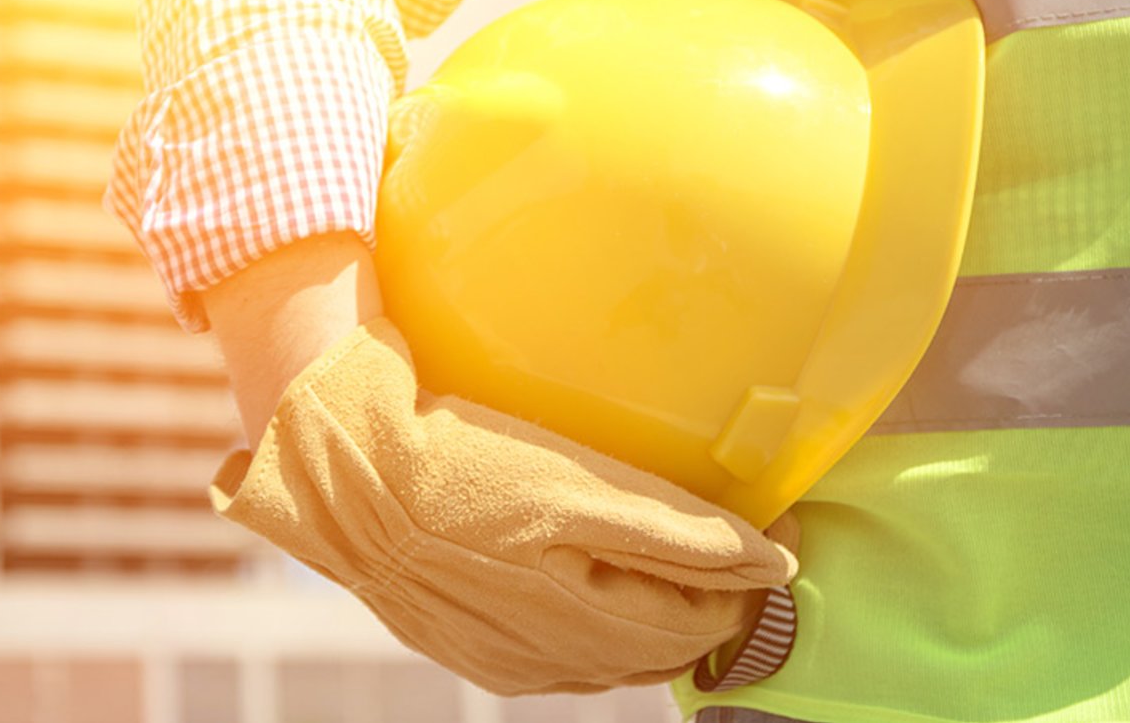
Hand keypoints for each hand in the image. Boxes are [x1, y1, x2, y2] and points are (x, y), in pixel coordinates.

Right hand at [204, 236, 797, 693]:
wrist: (344, 479)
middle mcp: (550, 662)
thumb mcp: (577, 489)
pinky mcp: (474, 649)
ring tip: (686, 563)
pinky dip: (602, 629)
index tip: (785, 533)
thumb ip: (681, 533)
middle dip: (715, 603)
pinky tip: (602, 590)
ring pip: (617, 659)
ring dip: (661, 618)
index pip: (701, 624)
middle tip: (748, 545)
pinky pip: (564, 658)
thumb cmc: (461, 468)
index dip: (750, 582)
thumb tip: (772, 561)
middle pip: (664, 649)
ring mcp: (508, 661)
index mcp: (581, 624)